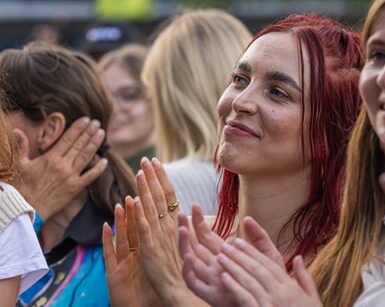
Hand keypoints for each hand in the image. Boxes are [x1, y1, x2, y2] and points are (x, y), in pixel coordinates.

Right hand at [15, 117, 106, 220]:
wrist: (26, 208)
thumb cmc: (21, 186)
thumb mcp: (20, 164)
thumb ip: (21, 146)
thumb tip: (17, 131)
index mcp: (50, 158)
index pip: (68, 139)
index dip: (78, 128)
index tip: (86, 120)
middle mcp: (63, 166)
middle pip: (79, 145)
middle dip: (89, 133)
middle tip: (97, 123)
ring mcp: (71, 177)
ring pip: (86, 157)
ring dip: (95, 144)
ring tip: (102, 133)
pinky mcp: (75, 188)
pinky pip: (90, 176)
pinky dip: (99, 169)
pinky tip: (105, 160)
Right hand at [102, 197, 159, 306]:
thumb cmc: (152, 292)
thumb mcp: (161, 268)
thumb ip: (167, 250)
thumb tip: (182, 232)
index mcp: (145, 252)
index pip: (148, 226)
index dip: (149, 207)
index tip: (152, 189)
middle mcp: (132, 255)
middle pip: (133, 227)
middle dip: (134, 207)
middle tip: (136, 186)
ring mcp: (122, 263)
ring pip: (122, 237)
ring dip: (121, 220)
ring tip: (121, 202)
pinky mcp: (114, 274)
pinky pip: (110, 254)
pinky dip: (108, 240)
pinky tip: (106, 227)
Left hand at [133, 157, 189, 305]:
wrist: (180, 288)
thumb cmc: (183, 267)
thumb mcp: (184, 241)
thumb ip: (184, 224)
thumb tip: (187, 207)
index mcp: (175, 223)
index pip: (169, 194)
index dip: (162, 178)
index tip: (156, 163)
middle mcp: (168, 226)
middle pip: (160, 196)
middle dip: (153, 176)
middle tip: (147, 159)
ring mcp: (158, 236)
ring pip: (151, 207)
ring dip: (145, 188)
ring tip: (141, 170)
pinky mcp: (149, 248)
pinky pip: (142, 227)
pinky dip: (138, 212)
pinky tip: (133, 199)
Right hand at [178, 211, 284, 306]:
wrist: (269, 304)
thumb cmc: (269, 281)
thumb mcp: (266, 255)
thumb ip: (258, 237)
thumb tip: (248, 218)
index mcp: (226, 256)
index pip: (207, 236)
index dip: (200, 222)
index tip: (195, 206)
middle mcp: (215, 266)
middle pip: (195, 245)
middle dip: (186, 229)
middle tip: (181, 214)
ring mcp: (211, 280)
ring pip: (191, 260)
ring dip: (185, 245)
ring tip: (183, 229)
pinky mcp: (210, 294)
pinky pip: (193, 283)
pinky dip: (188, 271)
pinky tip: (189, 257)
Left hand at [216, 238, 321, 306]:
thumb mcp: (313, 299)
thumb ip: (304, 278)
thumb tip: (298, 257)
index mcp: (291, 287)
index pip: (269, 264)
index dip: (253, 251)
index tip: (240, 241)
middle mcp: (280, 293)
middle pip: (257, 269)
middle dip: (240, 255)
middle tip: (226, 244)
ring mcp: (270, 305)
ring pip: (249, 281)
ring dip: (233, 267)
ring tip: (220, 257)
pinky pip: (245, 299)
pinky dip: (234, 287)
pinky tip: (224, 277)